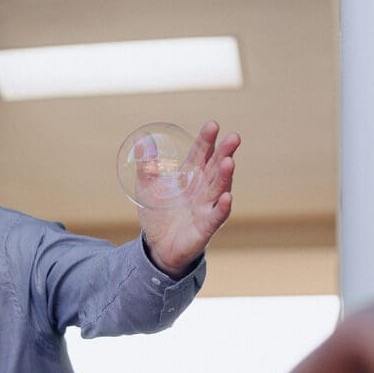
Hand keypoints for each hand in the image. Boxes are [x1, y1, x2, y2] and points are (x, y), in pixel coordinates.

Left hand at [138, 119, 240, 274]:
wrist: (158, 247)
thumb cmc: (157, 214)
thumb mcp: (147, 188)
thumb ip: (146, 166)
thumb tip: (140, 141)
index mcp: (191, 176)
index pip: (202, 154)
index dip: (207, 140)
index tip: (212, 125)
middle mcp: (203, 188)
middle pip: (216, 167)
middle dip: (225, 152)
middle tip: (233, 137)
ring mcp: (207, 207)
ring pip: (219, 188)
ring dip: (226, 176)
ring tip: (229, 162)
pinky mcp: (206, 226)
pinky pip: (216, 216)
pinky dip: (222, 207)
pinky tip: (227, 197)